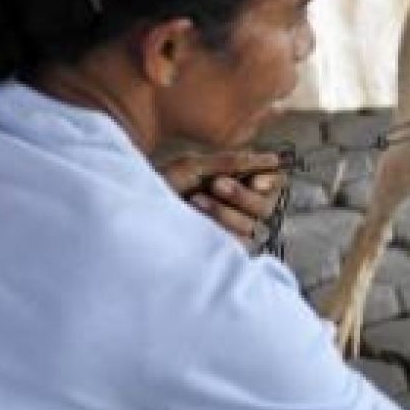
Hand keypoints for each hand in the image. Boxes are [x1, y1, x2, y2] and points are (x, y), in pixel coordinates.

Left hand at [157, 151, 286, 247]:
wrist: (136, 208)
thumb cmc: (163, 184)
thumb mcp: (195, 166)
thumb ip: (233, 163)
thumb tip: (272, 159)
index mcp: (238, 183)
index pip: (273, 184)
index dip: (270, 182)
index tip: (255, 180)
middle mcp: (239, 208)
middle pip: (267, 206)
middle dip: (242, 195)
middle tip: (217, 184)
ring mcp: (231, 231)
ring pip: (253, 225)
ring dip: (226, 211)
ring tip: (196, 201)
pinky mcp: (222, 250)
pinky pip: (239, 243)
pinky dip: (220, 228)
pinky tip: (197, 218)